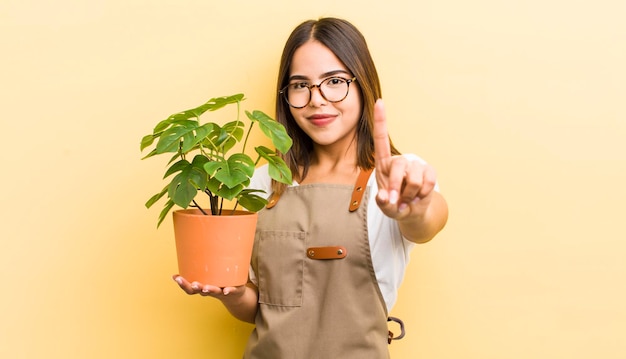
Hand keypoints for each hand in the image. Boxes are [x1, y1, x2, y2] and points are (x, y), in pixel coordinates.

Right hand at [172, 274, 245, 299]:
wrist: (235, 296)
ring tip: (205, 287)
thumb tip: (188, 252)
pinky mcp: (232, 290)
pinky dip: (228, 291)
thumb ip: (200, 267)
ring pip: (214, 291)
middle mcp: (209, 291)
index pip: (190, 289)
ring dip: (209, 290)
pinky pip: (230, 291)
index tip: (176, 277)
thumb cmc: (218, 282)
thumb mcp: (208, 275)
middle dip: (195, 288)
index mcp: (202, 288)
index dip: (182, 284)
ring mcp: (220, 291)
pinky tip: (226, 290)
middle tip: (192, 283)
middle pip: (199, 291)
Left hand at [373, 99, 437, 219]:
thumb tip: (384, 197)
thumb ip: (383, 204)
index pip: (381, 139)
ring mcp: (415, 165)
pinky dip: (422, 194)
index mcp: (384, 164)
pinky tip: (419, 196)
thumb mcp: (386, 207)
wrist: (412, 211)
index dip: (381, 121)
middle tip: (397, 202)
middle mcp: (400, 161)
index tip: (379, 102)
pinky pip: (428, 182)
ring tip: (408, 198)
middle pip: (399, 166)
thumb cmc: (394, 205)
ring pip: (414, 178)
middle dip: (397, 187)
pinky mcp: (429, 171)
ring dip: (410, 194)